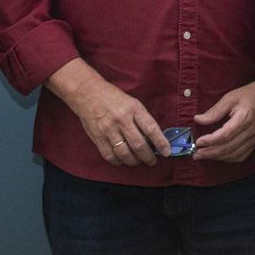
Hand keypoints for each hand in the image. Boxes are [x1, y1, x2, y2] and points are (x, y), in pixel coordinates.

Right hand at [47, 58, 168, 166]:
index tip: (166, 152)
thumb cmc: (113, 97)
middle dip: (148, 157)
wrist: (88, 92)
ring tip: (138, 161)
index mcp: (133, 108)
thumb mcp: (132, 103)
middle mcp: (122, 120)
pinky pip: (110, 156)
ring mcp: (108, 130)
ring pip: (124, 153)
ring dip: (134, 161)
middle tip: (152, 161)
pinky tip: (122, 160)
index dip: (161, 142)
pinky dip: (118, 162)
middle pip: (138, 145)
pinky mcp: (98, 137)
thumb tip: (153, 139)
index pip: (151, 128)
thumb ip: (141, 119)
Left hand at [190, 82, 254, 162]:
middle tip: (196, 154)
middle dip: (210, 153)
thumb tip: (198, 120)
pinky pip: (241, 156)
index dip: (211, 140)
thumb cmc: (247, 96)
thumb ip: (214, 111)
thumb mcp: (229, 98)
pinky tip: (219, 156)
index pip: (226, 134)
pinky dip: (228, 159)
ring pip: (234, 155)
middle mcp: (251, 131)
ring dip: (217, 157)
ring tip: (204, 156)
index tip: (198, 142)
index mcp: (244, 118)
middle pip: (228, 147)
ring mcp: (254, 139)